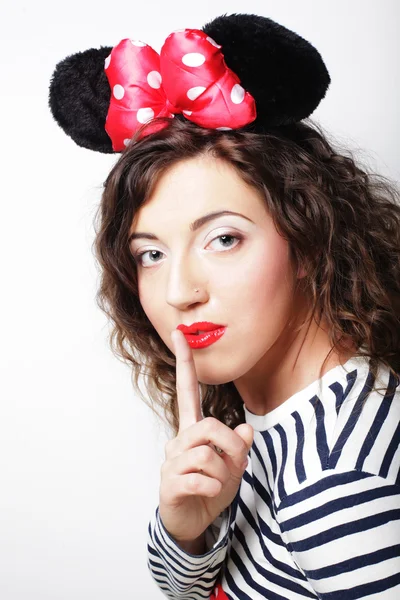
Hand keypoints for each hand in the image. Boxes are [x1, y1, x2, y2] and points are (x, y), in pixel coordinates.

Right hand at [158, 328, 253, 543]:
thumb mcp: (233, 466)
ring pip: (206, 454)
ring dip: (224, 472)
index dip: (184, 362)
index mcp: (193, 430)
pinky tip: (211, 493)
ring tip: (221, 483)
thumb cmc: (211, 488)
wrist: (191, 522)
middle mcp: (179, 441)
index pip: (187, 390)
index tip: (179, 332)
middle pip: (209, 426)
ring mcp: (171, 463)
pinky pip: (199, 478)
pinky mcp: (169, 484)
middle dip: (231, 447)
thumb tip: (246, 430)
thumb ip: (239, 446)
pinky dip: (214, 487)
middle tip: (238, 464)